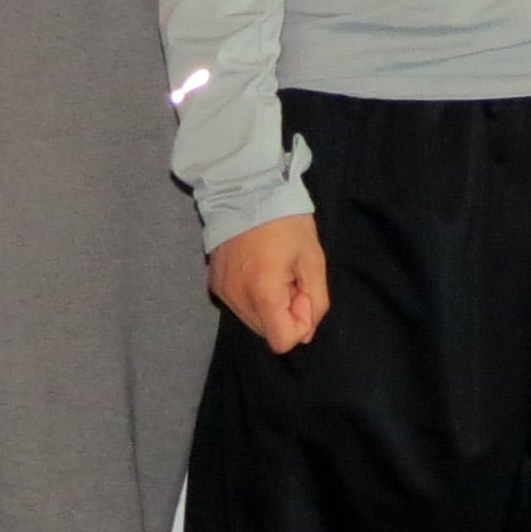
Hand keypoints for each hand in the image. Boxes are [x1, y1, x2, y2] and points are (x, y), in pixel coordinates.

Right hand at [208, 213, 328, 353]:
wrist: (246, 189)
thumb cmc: (286, 222)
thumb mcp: (313, 259)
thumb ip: (316, 301)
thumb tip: (306, 331)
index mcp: (263, 293)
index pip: (282, 342)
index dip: (299, 323)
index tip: (301, 292)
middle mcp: (237, 299)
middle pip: (267, 333)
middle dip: (284, 312)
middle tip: (288, 277)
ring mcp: (222, 292)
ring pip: (253, 321)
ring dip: (268, 305)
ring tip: (272, 270)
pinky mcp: (214, 284)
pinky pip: (239, 305)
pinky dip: (252, 296)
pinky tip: (257, 268)